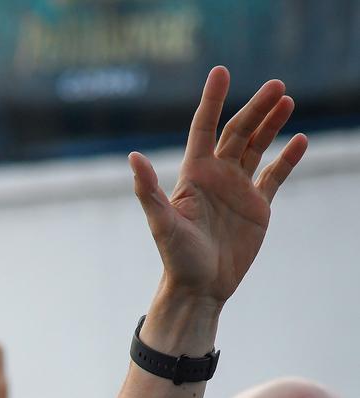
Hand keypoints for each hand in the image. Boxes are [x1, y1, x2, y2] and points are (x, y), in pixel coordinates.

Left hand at [129, 66, 305, 306]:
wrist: (199, 287)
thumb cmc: (176, 257)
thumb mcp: (161, 223)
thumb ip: (149, 190)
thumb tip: (134, 157)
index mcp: (193, 174)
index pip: (204, 128)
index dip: (212, 100)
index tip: (221, 72)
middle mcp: (216, 176)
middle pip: (237, 132)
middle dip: (255, 108)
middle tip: (276, 85)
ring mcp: (237, 189)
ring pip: (256, 147)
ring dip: (271, 125)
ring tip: (286, 100)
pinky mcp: (257, 206)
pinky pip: (275, 175)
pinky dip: (287, 158)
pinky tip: (300, 139)